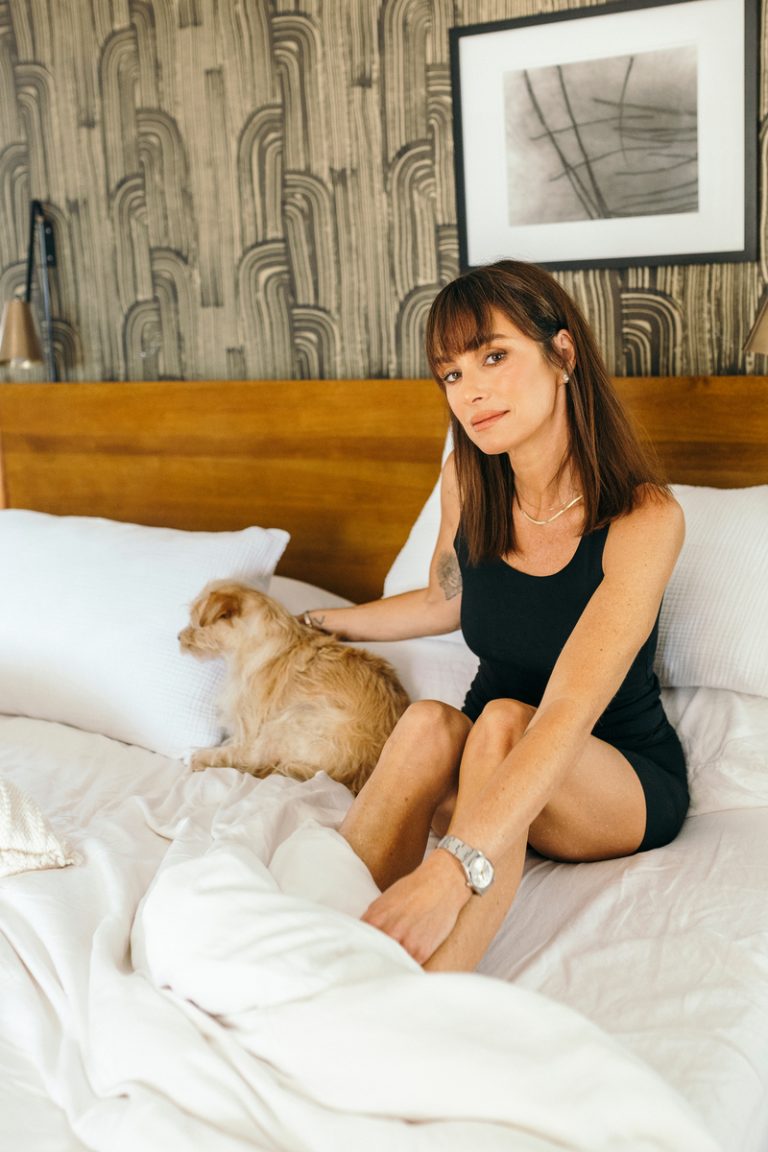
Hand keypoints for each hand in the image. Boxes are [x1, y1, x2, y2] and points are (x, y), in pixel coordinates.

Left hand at [361, 850, 470, 964]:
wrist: (441, 883)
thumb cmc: (413, 889)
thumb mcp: (384, 901)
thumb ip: (372, 921)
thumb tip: (360, 937)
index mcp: (375, 919)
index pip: (356, 942)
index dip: (356, 949)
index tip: (357, 955)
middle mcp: (388, 932)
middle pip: (371, 956)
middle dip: (371, 958)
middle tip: (371, 962)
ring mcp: (405, 943)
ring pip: (389, 964)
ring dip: (387, 965)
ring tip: (387, 965)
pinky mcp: (421, 952)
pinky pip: (407, 967)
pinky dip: (404, 966)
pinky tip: (403, 963)